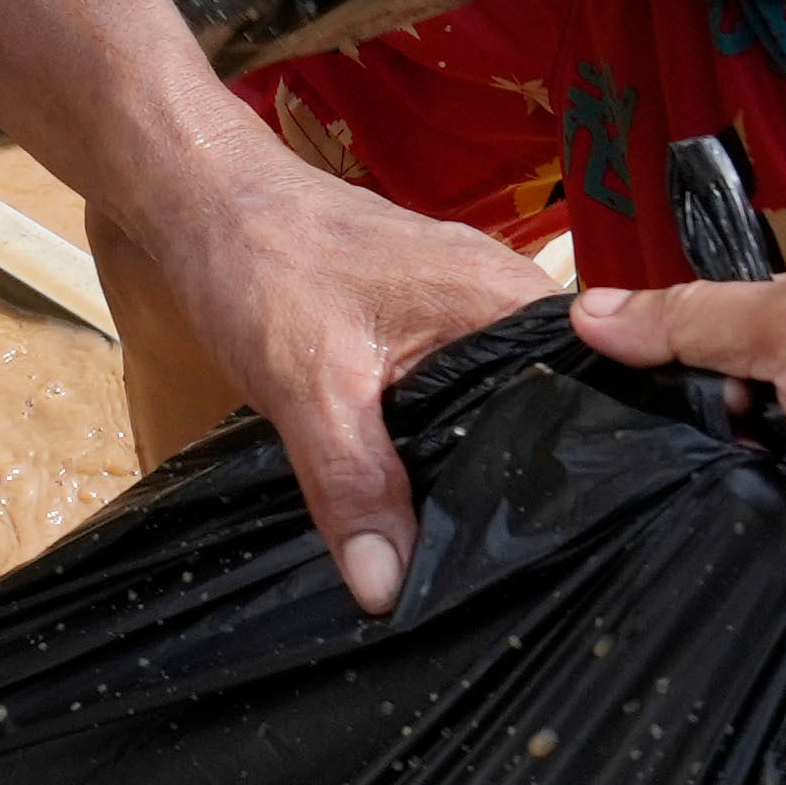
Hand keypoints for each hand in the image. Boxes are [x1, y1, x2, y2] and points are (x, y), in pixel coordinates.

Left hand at [114, 138, 542, 610]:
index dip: (578, 475)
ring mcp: (464, 305)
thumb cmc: (257, 263)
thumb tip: (388, 588)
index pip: (588, 397)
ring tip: (478, 545)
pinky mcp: (424, 317)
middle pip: (547, 409)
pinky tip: (429, 491)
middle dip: (526, 484)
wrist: (196, 195)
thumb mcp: (308, 386)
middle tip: (516, 567)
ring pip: (498, 404)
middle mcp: (504, 298)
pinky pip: (459, 390)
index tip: (562, 546)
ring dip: (479, 462)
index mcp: (507, 300)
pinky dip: (442, 436)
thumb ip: (354, 485)